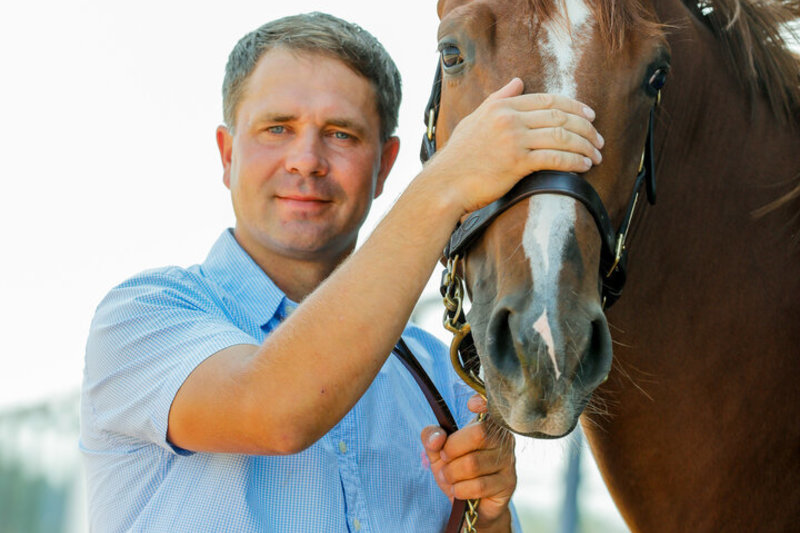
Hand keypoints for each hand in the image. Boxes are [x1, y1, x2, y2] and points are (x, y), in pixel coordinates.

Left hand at [421, 394, 516, 531]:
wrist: (473, 507)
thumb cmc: (457, 474)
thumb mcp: (438, 454)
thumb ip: (432, 438)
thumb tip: (436, 437)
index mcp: (487, 426)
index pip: (489, 408)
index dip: (482, 402)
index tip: (470, 404)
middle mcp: (503, 440)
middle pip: (478, 434)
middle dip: (452, 450)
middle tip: (445, 460)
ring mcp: (508, 461)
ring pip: (474, 463)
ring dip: (453, 474)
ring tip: (449, 478)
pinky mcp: (508, 483)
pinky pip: (479, 485)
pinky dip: (461, 490)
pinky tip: (459, 491)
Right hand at [425, 77, 603, 214]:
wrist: (445, 183)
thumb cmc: (458, 156)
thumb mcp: (475, 119)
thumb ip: (498, 99)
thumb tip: (518, 81)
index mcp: (501, 107)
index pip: (547, 100)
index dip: (574, 106)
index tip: (590, 116)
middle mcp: (510, 119)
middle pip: (559, 116)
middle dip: (585, 127)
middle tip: (599, 138)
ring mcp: (514, 140)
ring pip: (561, 137)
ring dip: (585, 145)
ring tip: (597, 154)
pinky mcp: (517, 163)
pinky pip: (554, 158)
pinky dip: (573, 161)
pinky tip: (584, 166)